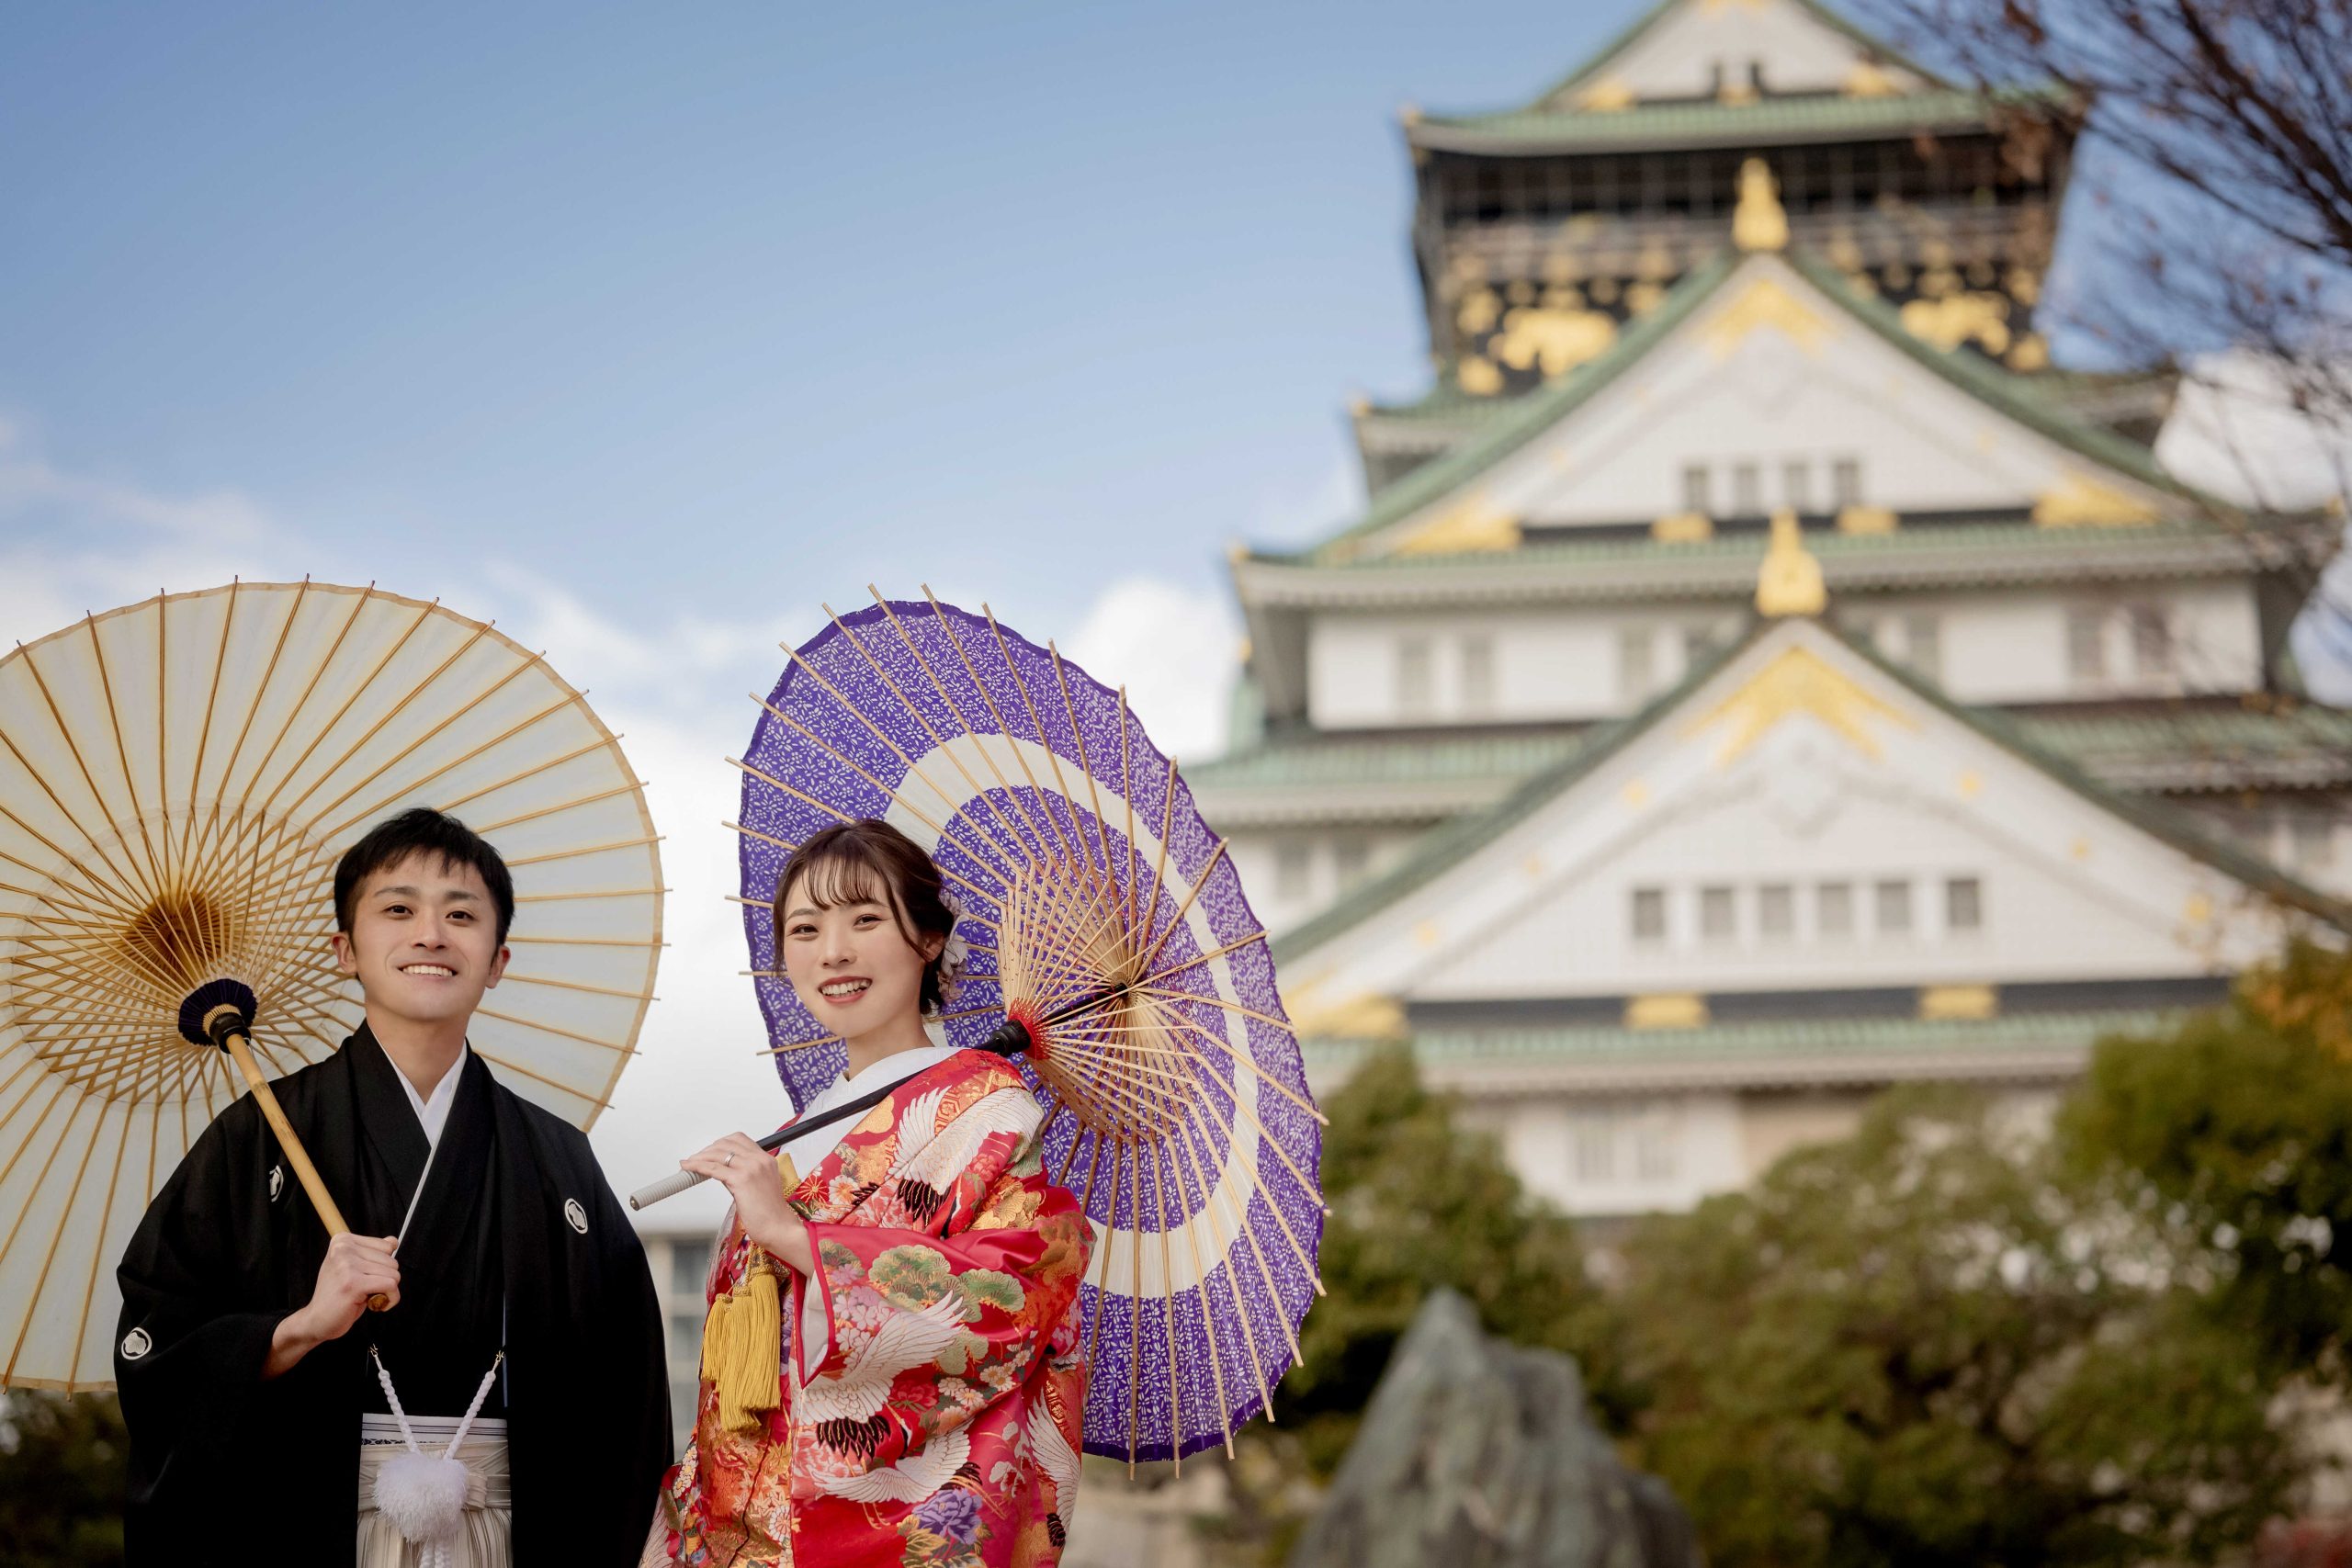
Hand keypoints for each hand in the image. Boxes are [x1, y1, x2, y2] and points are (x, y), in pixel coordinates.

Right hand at [265, 1233, 399, 1377]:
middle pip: (392, 1260)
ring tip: (367, 1297)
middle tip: (366, 1291)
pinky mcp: (353, 1284)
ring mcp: (347, 1266)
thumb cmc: (338, 1295)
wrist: (316, 1320)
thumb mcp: (354, 1267)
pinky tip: (377, 1305)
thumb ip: (373, 1253)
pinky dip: (391, 1298)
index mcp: (342, 1240)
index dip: (384, 1266)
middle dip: (386, 1279)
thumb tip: (393, 1241)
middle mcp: (343, 1249)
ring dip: (387, 1291)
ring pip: (393, 1274)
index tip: (368, 1277)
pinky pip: (390, 1286)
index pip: (387, 1245)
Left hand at [680, 1133, 812, 1273]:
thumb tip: (721, 1169)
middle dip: (708, 1149)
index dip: (721, 1143)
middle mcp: (760, 1160)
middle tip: (696, 1158)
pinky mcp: (742, 1180)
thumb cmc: (770, 1213)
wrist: (779, 1228)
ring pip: (718, 1154)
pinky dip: (698, 1166)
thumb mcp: (758, 1186)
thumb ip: (741, 1174)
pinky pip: (714, 1168)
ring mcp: (752, 1168)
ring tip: (689, 1163)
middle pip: (727, 1143)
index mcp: (766, 1159)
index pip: (739, 1140)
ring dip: (700, 1156)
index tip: (710, 1151)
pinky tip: (689, 1167)